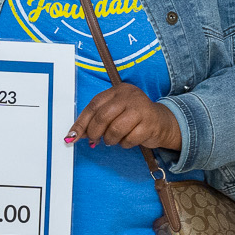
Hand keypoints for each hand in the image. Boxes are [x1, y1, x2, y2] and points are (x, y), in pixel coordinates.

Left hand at [64, 84, 181, 149]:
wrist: (161, 122)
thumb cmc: (133, 118)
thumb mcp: (114, 113)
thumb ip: (95, 120)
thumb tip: (74, 134)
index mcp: (117, 91)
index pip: (94, 106)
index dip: (81, 122)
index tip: (72, 136)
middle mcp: (129, 96)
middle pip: (103, 117)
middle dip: (95, 132)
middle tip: (95, 140)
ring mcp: (141, 108)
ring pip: (115, 129)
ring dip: (111, 139)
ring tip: (114, 139)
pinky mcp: (150, 123)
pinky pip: (129, 139)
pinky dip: (125, 143)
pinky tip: (128, 139)